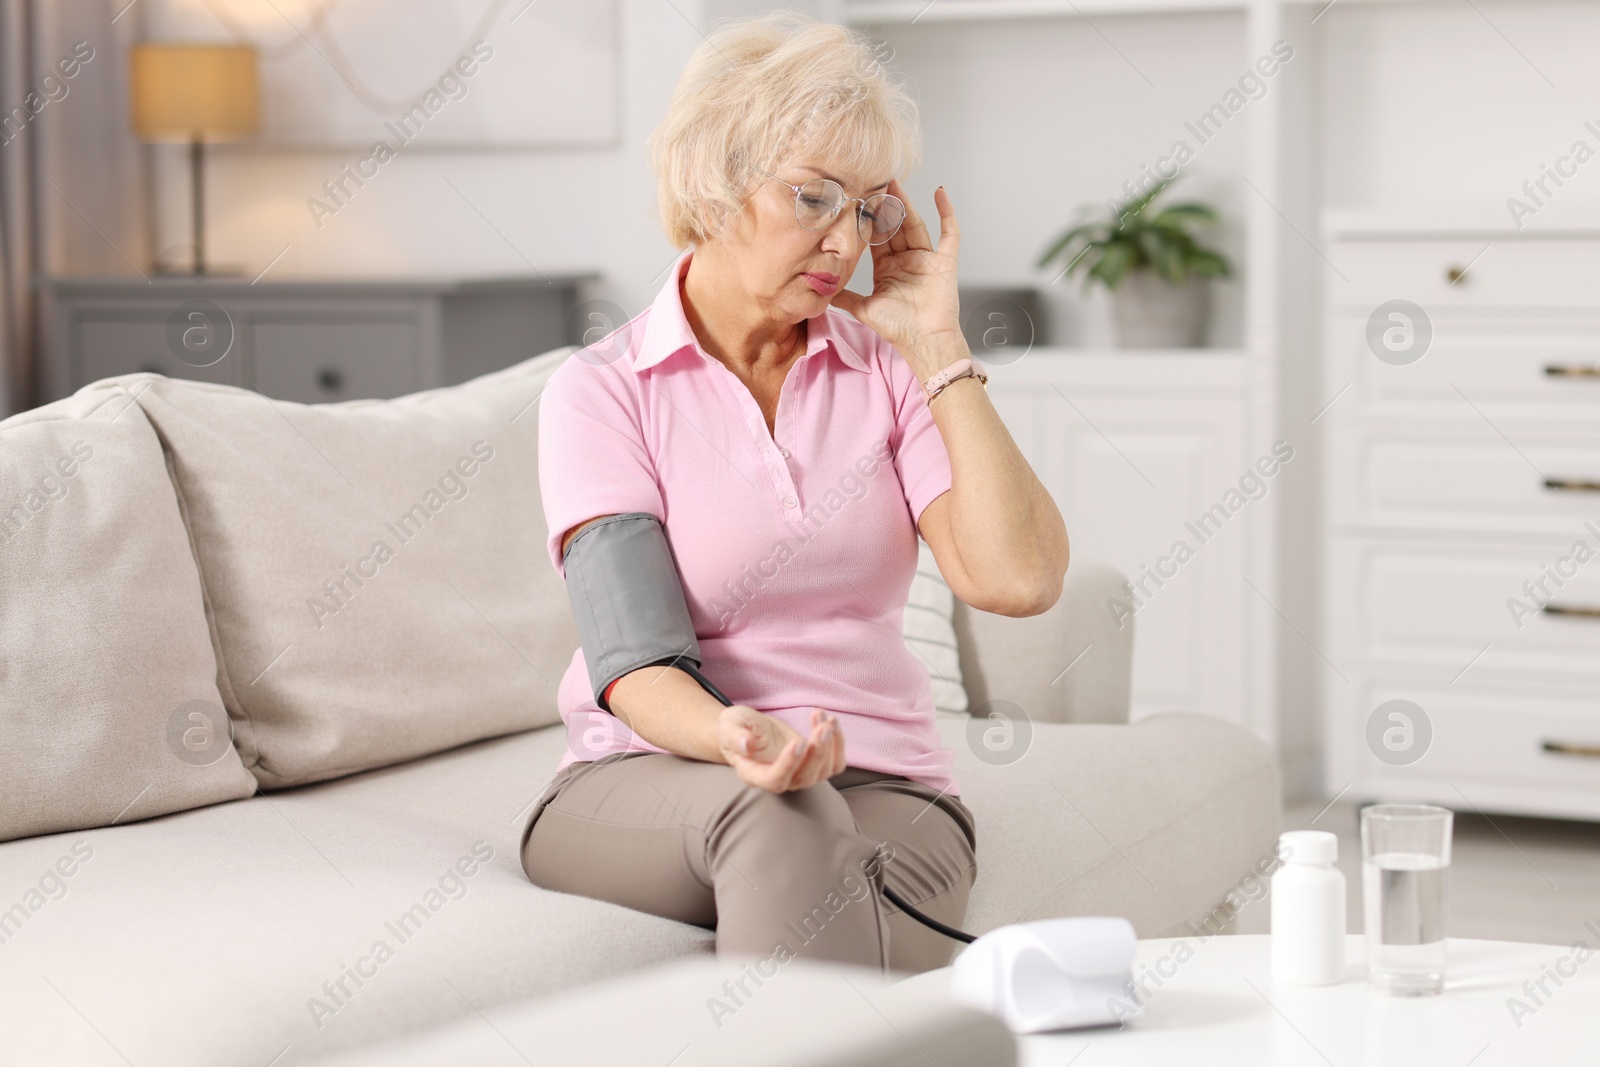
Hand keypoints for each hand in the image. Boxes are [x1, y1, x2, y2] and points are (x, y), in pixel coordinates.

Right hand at [718, 705, 845, 793]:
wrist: (748, 729)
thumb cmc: (736, 728)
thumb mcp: (729, 726)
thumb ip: (734, 736)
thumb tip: (745, 744)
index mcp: (755, 774)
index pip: (774, 780)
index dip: (789, 764)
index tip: (798, 741)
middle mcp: (780, 779)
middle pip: (805, 778)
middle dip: (818, 753)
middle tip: (823, 727)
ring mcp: (800, 774)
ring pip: (824, 772)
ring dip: (831, 745)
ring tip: (825, 718)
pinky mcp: (814, 763)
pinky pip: (834, 762)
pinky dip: (838, 743)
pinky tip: (830, 721)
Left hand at [827, 179, 962, 371]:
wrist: (923, 342)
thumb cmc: (899, 329)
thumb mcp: (864, 309)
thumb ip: (845, 296)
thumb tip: (822, 289)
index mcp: (887, 269)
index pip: (875, 237)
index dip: (867, 220)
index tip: (857, 201)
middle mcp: (906, 260)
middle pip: (894, 226)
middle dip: (884, 206)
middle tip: (873, 183)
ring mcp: (926, 259)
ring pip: (915, 224)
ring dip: (906, 204)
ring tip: (894, 183)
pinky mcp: (945, 261)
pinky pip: (949, 233)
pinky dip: (947, 213)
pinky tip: (940, 193)